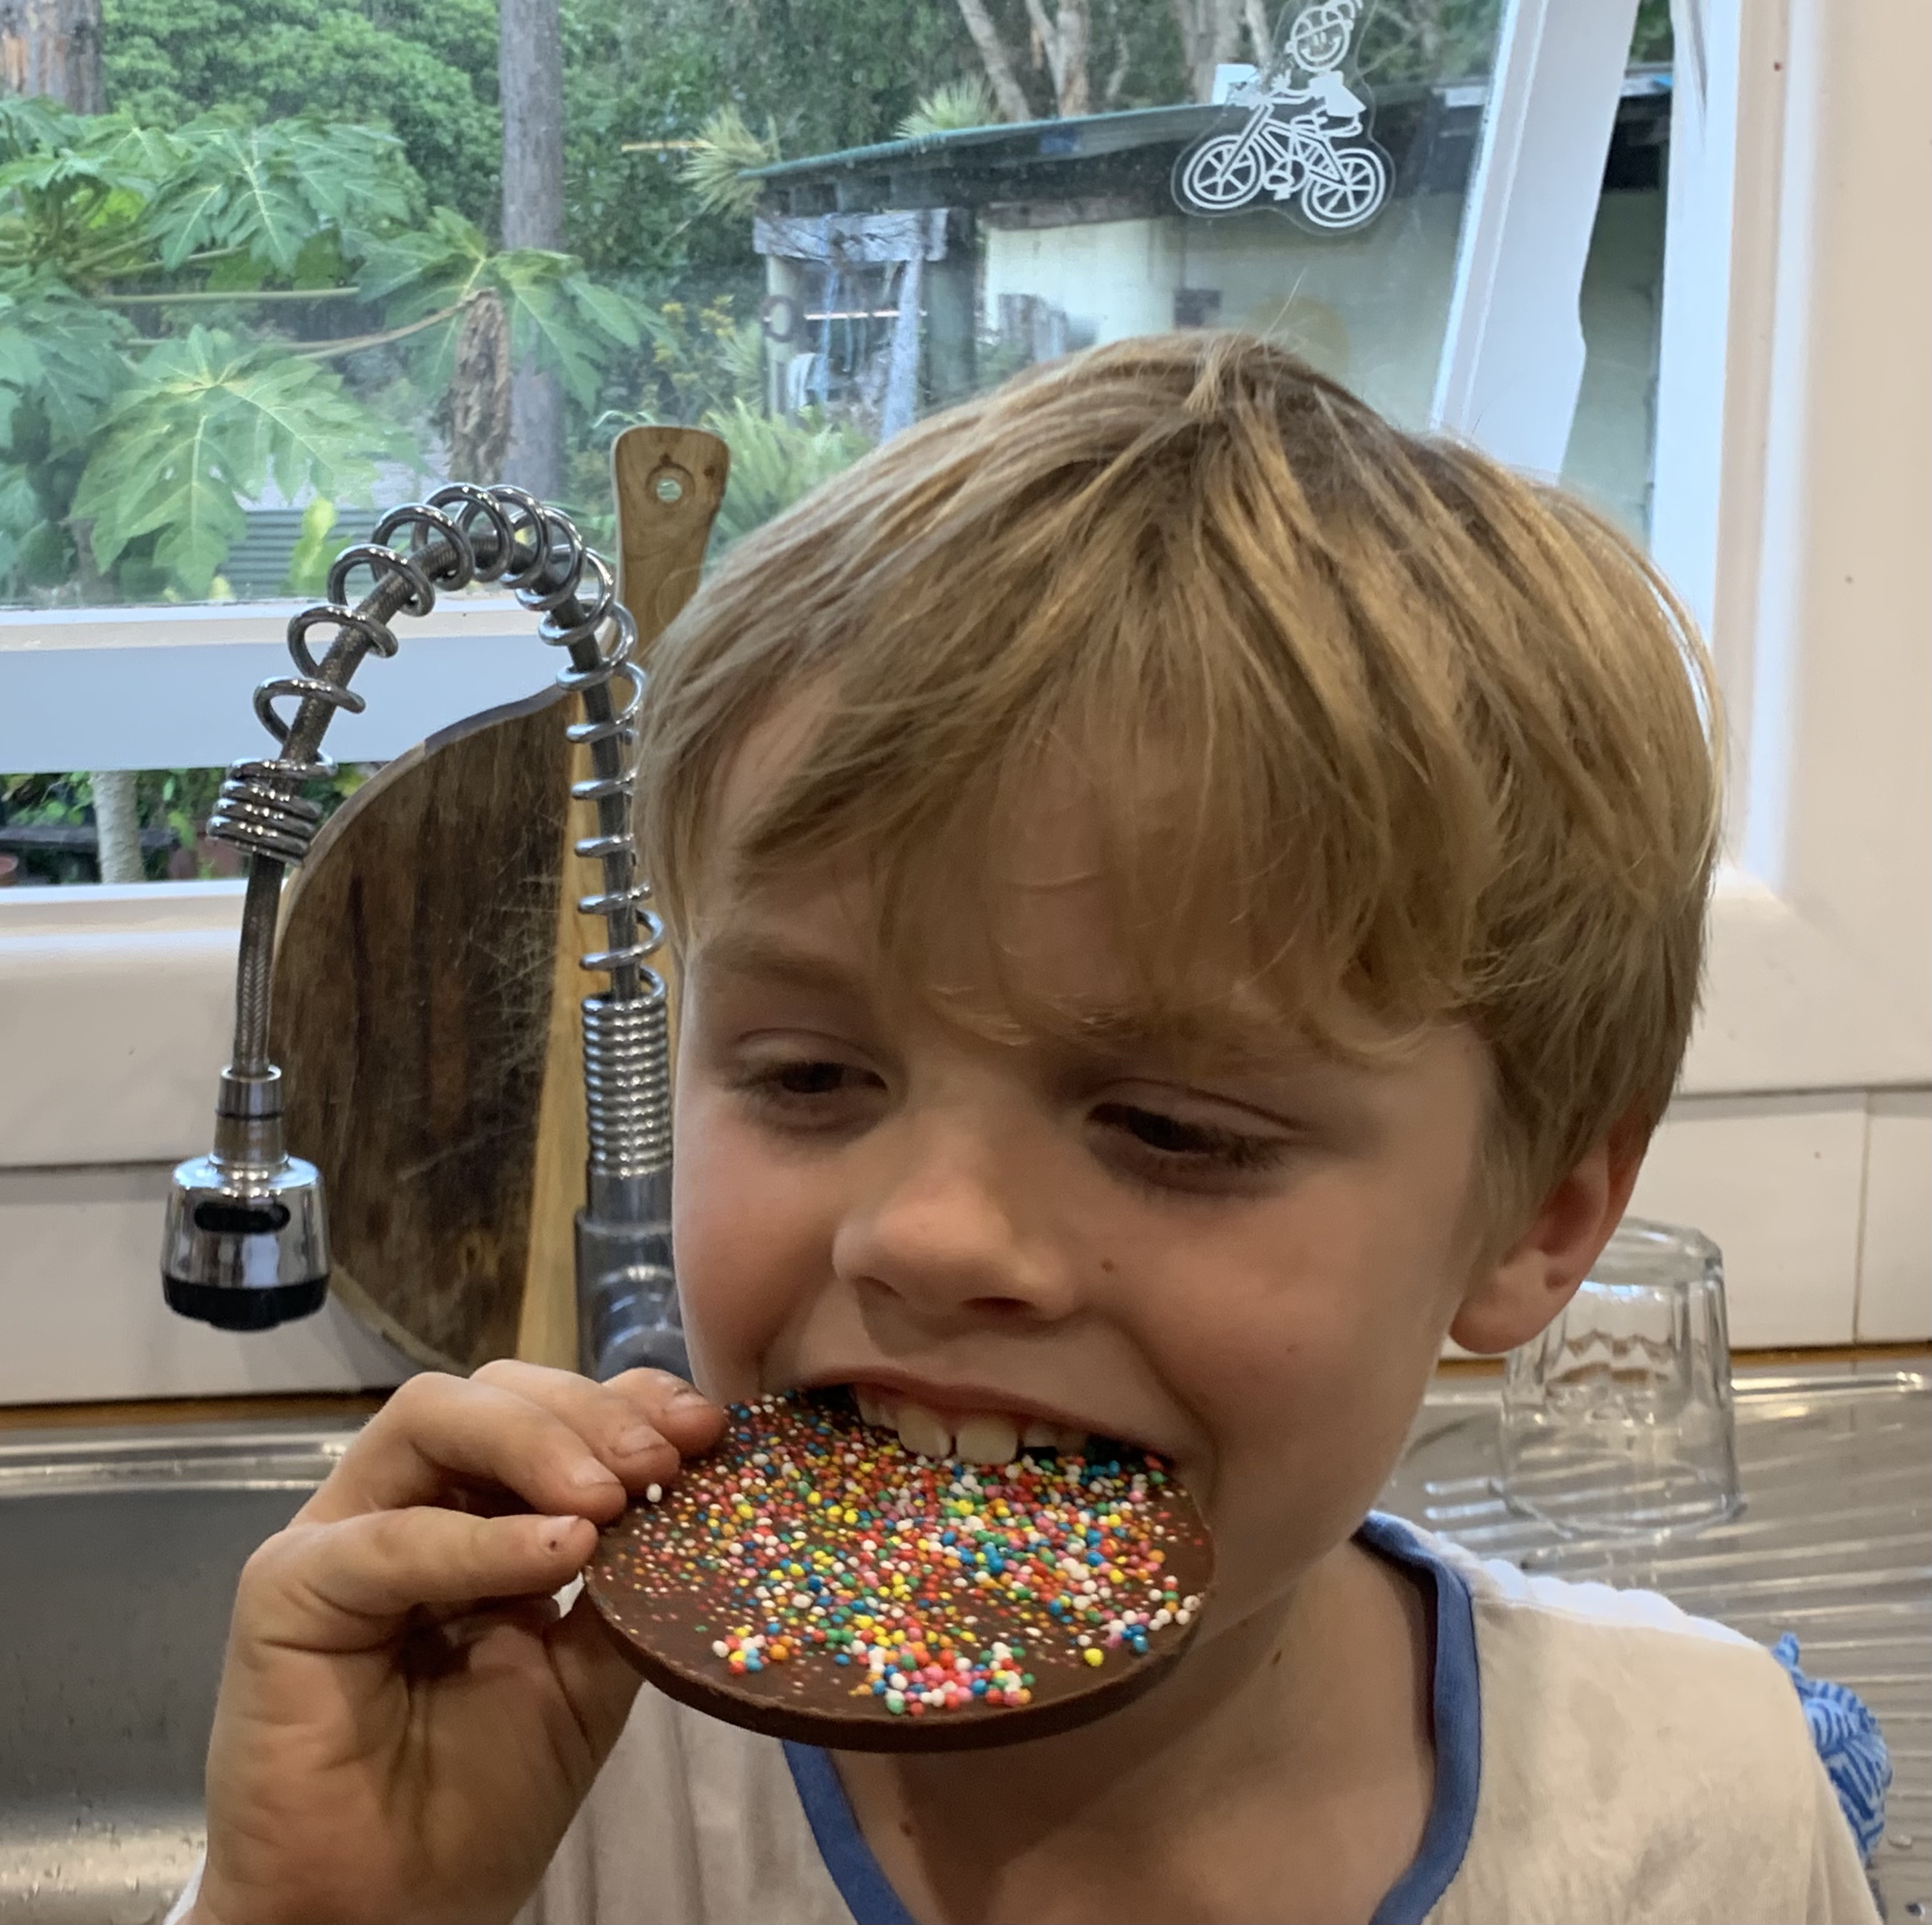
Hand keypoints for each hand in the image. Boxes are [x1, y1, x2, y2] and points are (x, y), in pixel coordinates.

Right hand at [190, 1362, 725, 1924]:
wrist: (391, 1915)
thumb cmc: (482, 1798)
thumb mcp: (591, 1670)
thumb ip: (630, 1578)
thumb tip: (689, 1493)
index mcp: (479, 1508)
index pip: (551, 1407)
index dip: (628, 1400)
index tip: (707, 1430)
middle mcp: (408, 1500)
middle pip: (495, 1389)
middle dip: (591, 1412)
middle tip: (662, 1467)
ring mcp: (342, 1533)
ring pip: (432, 1416)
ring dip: (536, 1442)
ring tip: (609, 1501)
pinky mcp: (287, 1589)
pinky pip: (386, 1538)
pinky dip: (479, 1540)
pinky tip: (558, 1554)